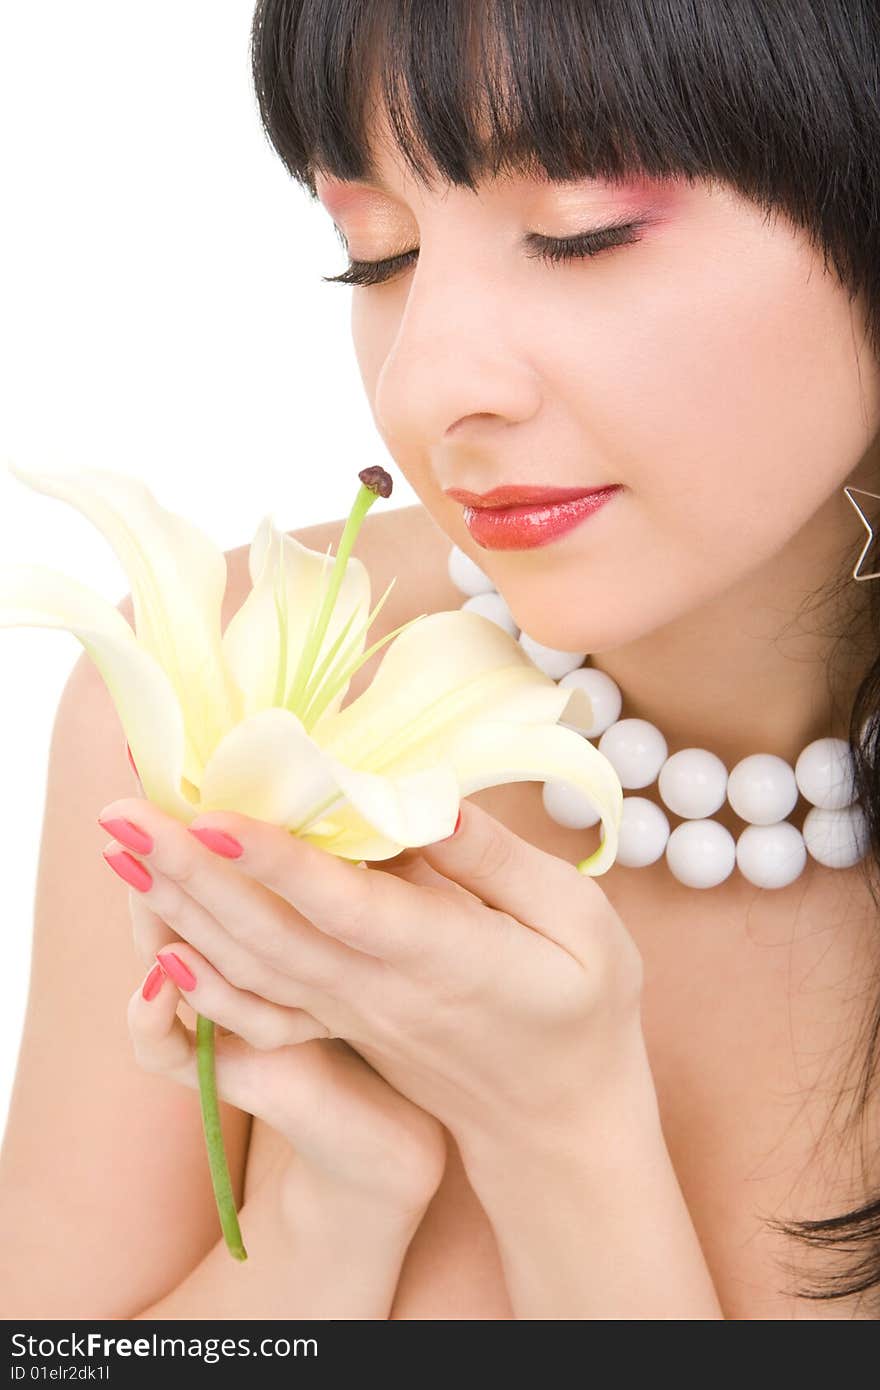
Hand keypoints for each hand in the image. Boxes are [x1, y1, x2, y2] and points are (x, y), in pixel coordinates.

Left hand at [101, 793, 649, 1166]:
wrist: (555, 1123)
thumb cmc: (583, 1009)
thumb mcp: (580, 924)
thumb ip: (500, 863)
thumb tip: (429, 800)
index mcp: (447, 958)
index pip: (346, 908)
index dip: (278, 862)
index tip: (213, 816)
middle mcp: (381, 991)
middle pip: (270, 931)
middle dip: (189, 871)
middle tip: (119, 813)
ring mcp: (352, 1016)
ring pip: (251, 965)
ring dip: (179, 909)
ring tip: (120, 851)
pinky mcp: (339, 1027)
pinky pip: (260, 1004)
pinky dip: (203, 976)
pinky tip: (161, 943)